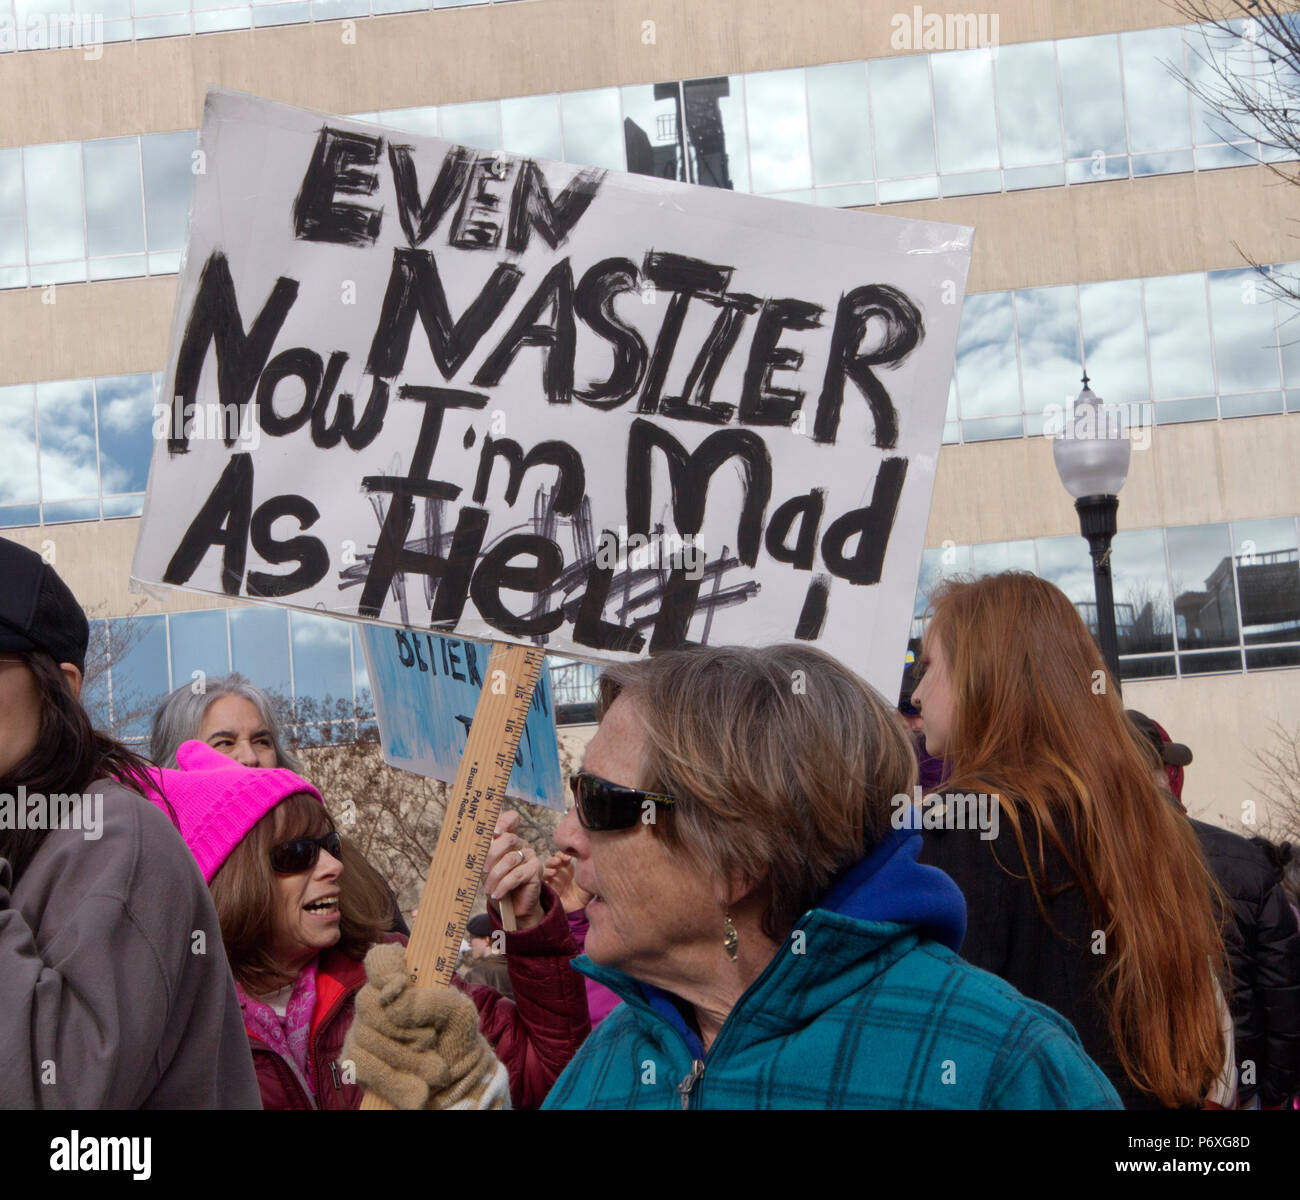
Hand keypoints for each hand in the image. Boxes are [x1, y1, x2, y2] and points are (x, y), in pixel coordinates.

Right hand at [342, 942, 509, 1109]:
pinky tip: (418, 1092)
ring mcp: (362, 1030)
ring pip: (365, 1037)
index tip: (402, 983)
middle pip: (368, 1003)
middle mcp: (377, 1002)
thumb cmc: (456, 1037)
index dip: (384, 967)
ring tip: (436, 1072)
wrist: (457, 1082)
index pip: (380, 959)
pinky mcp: (357, 1060)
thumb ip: (433, 1000)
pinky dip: (394, 1082)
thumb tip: (397, 1003)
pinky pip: (361, 1067)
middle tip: (431, 1042)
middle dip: (402, 1029)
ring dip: (406, 1059)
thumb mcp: (458, 1013)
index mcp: (403, 981)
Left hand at [484, 810, 542, 929]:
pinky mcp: (535, 870)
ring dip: (495, 876)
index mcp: (510, 839)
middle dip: (491, 855)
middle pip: (508, 839)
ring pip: (510, 860)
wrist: (513, 908)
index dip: (504, 821)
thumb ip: (484, 857)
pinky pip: (516, 875)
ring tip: (488, 889)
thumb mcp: (488, 870)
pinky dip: (503, 886)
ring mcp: (531, 856)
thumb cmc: (498, 885)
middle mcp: (522, 844)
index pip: (512, 819)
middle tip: (482, 870)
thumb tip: (473, 848)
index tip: (493, 832)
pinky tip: (496, 894)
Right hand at [544, 851, 592, 913]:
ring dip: (548, 869)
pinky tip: (550, 879)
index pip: (561, 856)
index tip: (569, 858)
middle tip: (559, 861)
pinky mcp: (550, 891)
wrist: (582, 909)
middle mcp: (559, 873)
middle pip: (551, 862)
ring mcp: (554, 882)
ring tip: (554, 872)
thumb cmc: (586, 894)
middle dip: (553, 860)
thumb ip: (588, 869)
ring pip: (545, 871)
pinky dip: (544, 879)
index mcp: (568, 868)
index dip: (562, 855)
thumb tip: (592, 857)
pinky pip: (543, 883)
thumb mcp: (589, 880)